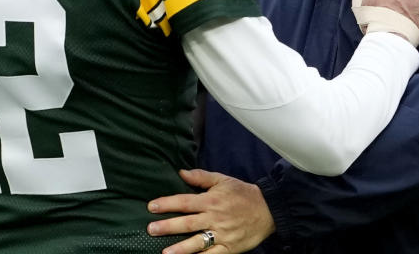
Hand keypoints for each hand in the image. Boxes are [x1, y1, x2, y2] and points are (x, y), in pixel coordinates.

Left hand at [147, 169, 274, 253]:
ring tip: (165, 253)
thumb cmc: (243, 194)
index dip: (168, 203)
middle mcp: (215, 218)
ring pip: (198, 242)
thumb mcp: (223, 180)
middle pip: (188, 223)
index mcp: (211, 200)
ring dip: (181, 248)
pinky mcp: (229, 248)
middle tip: (151, 230)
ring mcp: (222, 234)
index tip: (152, 207)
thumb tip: (181, 172)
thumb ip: (201, 177)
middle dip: (168, 226)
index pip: (185, 201)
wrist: (268, 210)